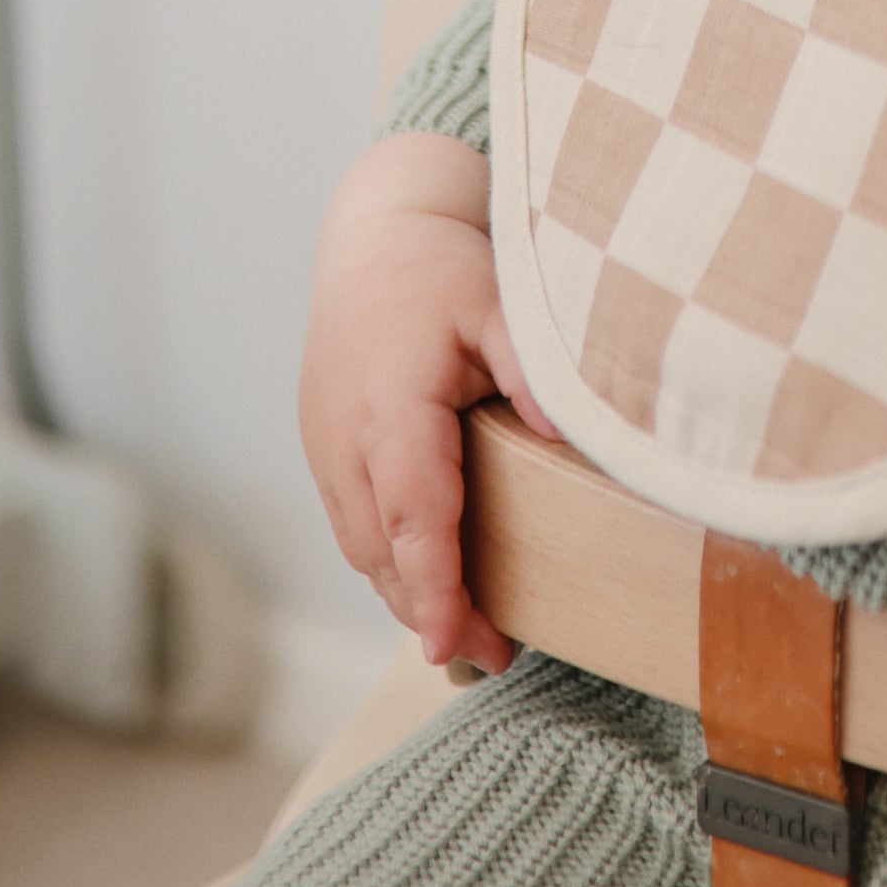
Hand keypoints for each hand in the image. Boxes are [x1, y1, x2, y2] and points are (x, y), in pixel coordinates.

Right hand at [296, 131, 559, 673]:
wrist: (374, 232)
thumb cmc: (440, 268)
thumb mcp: (500, 304)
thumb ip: (531, 370)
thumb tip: (564, 435)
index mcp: (389, 408)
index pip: (413, 516)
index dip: (433, 587)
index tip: (453, 643)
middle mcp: (344, 439)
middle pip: (383, 552)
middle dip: (431, 611)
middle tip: (494, 654)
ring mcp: (324, 447)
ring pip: (361, 547)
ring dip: (406, 594)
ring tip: (469, 635)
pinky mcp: (322, 448)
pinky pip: (352, 524)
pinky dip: (387, 561)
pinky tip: (428, 582)